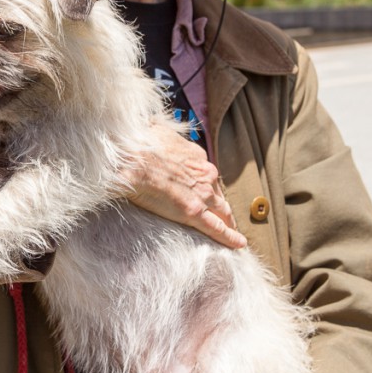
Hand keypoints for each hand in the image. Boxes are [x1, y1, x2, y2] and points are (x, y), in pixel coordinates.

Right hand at [121, 120, 246, 248]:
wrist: (133, 160)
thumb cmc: (139, 145)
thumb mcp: (155, 130)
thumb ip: (161, 132)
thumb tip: (153, 127)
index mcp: (197, 157)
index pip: (207, 175)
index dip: (208, 185)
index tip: (206, 192)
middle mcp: (205, 175)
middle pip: (218, 194)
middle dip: (222, 206)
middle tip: (225, 217)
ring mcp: (202, 195)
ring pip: (222, 211)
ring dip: (229, 222)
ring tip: (234, 233)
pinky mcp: (194, 213)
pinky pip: (217, 228)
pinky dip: (230, 237)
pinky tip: (238, 244)